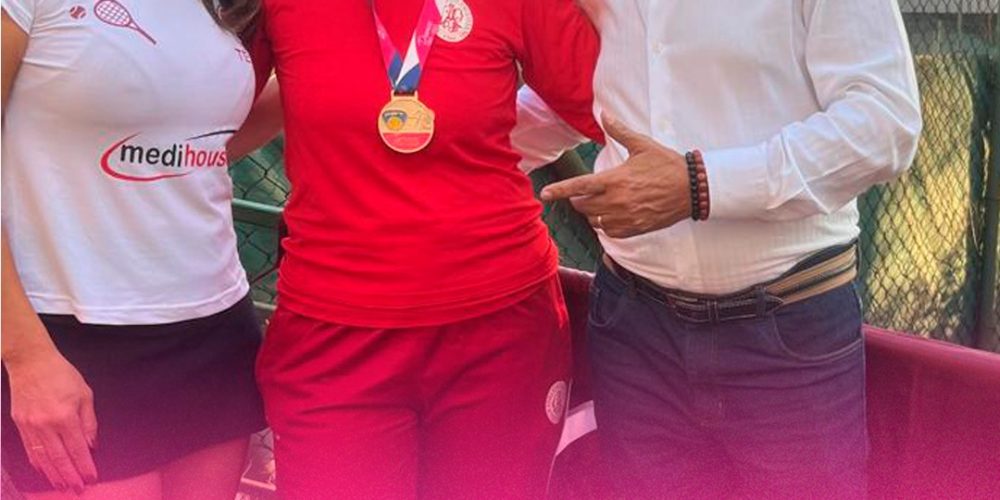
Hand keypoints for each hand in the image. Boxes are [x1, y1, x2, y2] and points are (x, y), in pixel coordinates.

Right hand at [6, 348, 97, 493]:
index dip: (84, 466)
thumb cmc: (62, 375)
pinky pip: (30, 449)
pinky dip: (38, 463)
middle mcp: (46, 425)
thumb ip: (89, 422)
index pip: (77, 449)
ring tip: (62, 486)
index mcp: (65, 416)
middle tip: (78, 490)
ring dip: (53, 474)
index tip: (91, 478)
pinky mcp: (20, 425)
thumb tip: (91, 445)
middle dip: (70, 476)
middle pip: (59, 458)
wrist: (31, 362)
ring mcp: (30, 426)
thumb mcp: (85, 394)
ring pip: (42, 458)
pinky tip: (44, 471)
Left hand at [539, 114, 691, 237]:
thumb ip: (619, 131)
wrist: (693, 189)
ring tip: (601, 203)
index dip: (559, 191)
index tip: (544, 195)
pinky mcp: (635, 229)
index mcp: (615, 180)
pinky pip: (610, 232)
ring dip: (593, 213)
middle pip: (583, 206)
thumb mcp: (642, 145)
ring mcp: (626, 218)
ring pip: (595, 221)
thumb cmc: (667, 165)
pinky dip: (606, 225)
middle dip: (579, 199)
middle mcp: (617, 201)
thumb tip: (604, 113)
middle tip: (585, 192)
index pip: (579, 187)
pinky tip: (613, 215)